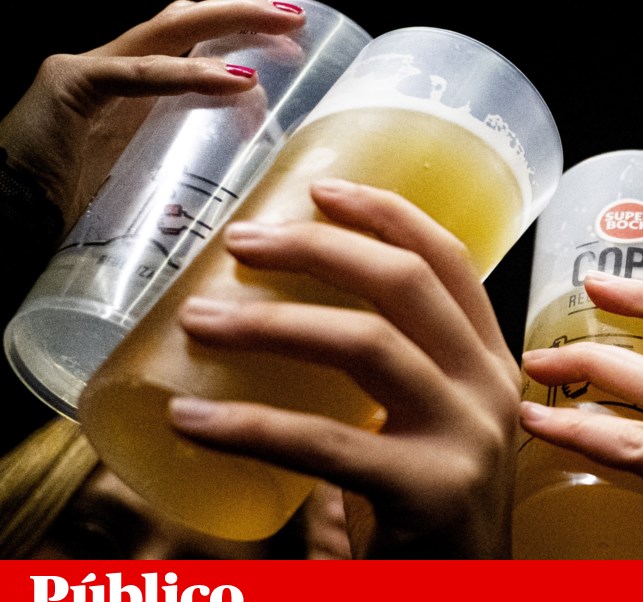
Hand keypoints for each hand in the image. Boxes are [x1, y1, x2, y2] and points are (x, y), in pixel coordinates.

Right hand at [0, 0, 304, 227]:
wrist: (7, 221)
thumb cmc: (75, 212)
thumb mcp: (151, 181)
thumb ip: (191, 159)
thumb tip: (251, 156)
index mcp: (132, 92)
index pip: (187, 40)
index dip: (235, 33)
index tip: (290, 40)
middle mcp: (111, 70)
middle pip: (184, 21)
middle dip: (242, 14)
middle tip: (295, 18)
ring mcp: (88, 72)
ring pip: (167, 31)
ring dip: (228, 25)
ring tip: (279, 29)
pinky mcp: (69, 88)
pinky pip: (136, 75)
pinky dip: (187, 74)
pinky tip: (234, 81)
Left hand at [166, 179, 520, 558]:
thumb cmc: (432, 519)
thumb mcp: (429, 432)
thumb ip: (384, 390)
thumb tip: (278, 333)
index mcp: (490, 363)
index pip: (450, 260)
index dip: (386, 212)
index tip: (319, 188)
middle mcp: (489, 387)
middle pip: (406, 281)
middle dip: (317, 247)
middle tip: (240, 242)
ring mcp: (467, 437)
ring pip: (365, 342)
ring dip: (270, 322)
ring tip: (199, 320)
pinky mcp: (429, 491)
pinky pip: (323, 442)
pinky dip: (246, 426)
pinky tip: (190, 419)